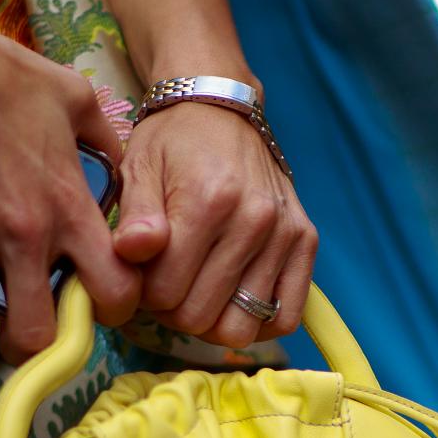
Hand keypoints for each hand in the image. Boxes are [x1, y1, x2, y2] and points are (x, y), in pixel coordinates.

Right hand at [0, 0, 138, 363]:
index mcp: (69, 209)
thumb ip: (106, 143)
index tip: (91, 302)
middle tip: (21, 319)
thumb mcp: (74, 99)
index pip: (112, 294)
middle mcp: (23, 235)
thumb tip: (125, 169)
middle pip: (34, 336)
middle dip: (30, 339)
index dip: (108, 310)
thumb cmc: (1, 75)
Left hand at [111, 102, 317, 346]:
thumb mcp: (138, 169)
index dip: (143, 294)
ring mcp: (284, 234)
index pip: (164, 293)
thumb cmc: (172, 143)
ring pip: (239, 328)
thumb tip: (131, 252)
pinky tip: (234, 301)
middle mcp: (253, 220)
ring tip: (198, 291)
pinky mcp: (306, 242)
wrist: (222, 109)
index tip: (143, 275)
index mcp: (207, 202)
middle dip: (172, 310)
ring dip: (211, 321)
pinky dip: (257, 322)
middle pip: (200, 316)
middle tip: (167, 284)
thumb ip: (133, 217)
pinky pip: (285, 317)